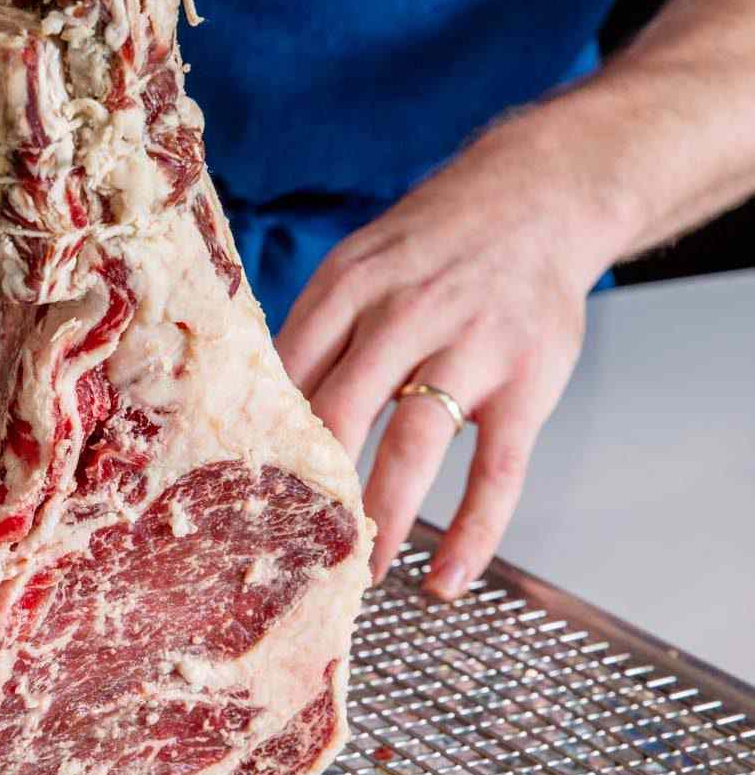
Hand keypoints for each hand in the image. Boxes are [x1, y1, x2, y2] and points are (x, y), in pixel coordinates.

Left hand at [275, 116, 616, 599]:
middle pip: (339, 413)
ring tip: (357, 574)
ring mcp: (471, 348)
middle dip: (310, 487)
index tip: (236, 494)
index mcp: (348, 286)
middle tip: (285, 546)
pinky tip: (445, 579)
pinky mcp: (527, 383)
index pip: (288, 373)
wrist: (539, 195)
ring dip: (382, 518)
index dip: (260, 437)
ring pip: (413, 447)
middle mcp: (405, 314)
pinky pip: (498, 471)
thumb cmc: (432, 245)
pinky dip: (472, 532)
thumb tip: (261, 417)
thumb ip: (315, 334)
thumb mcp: (359, 263)